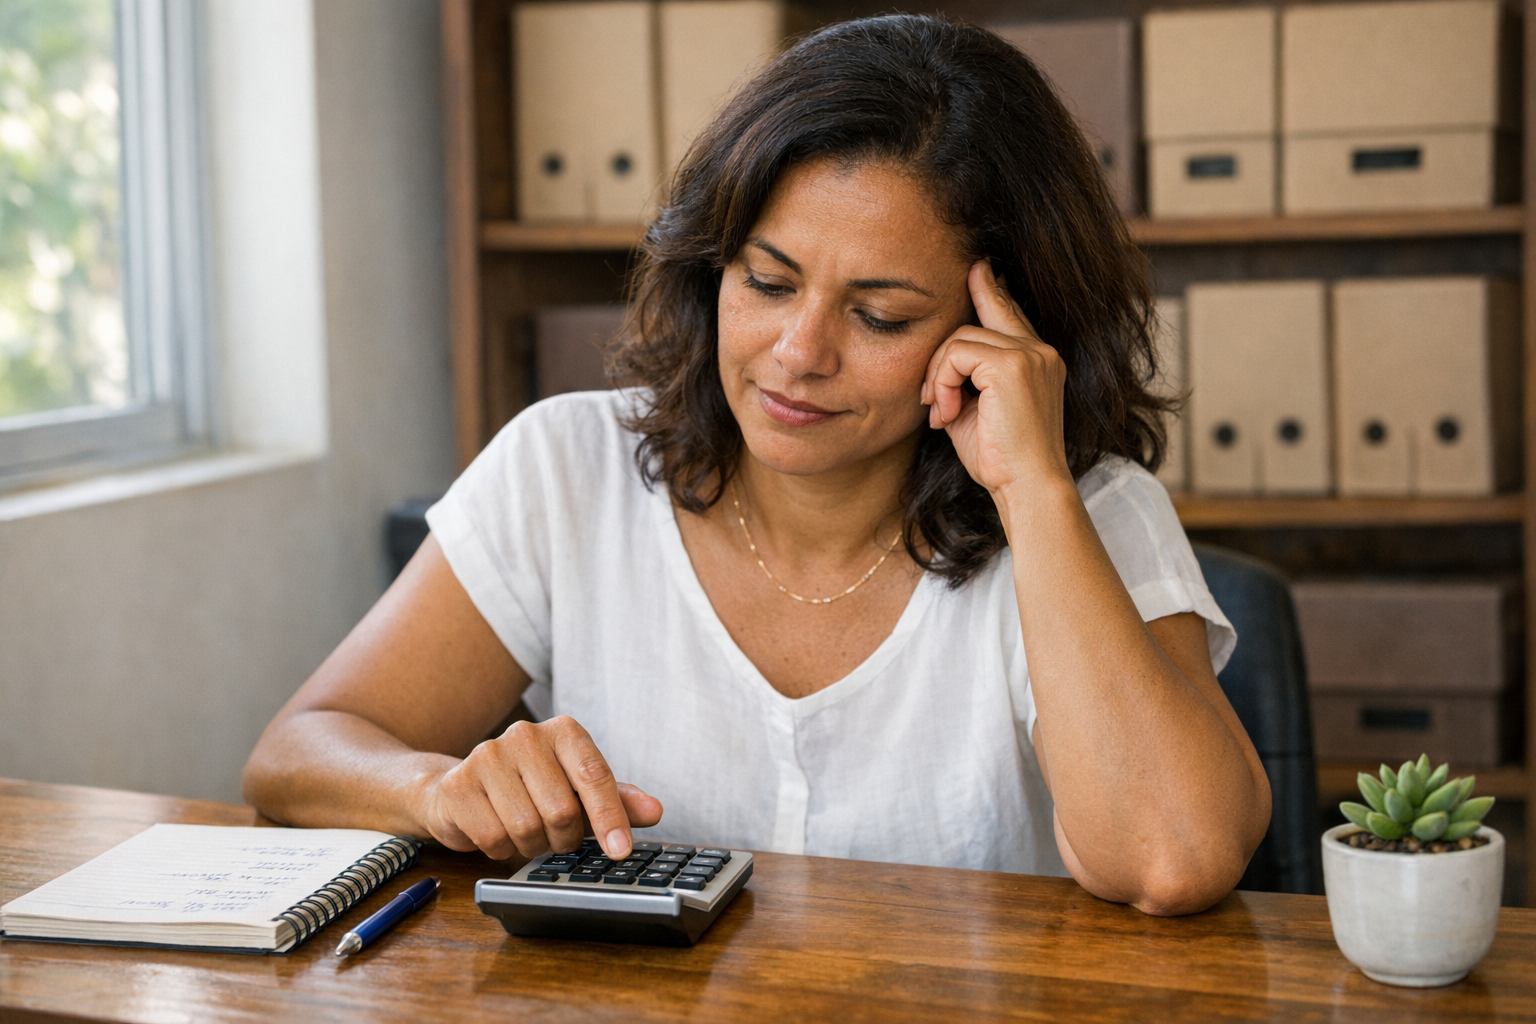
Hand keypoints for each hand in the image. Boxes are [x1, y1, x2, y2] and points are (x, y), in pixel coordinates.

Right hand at [413, 716, 662, 860]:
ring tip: (526, 832)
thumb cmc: (532, 789)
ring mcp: (488, 755)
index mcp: (564, 732)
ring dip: (531, 845)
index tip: (620, 851)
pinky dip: (500, 849)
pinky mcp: (458, 783)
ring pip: (526, 827)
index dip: (610, 818)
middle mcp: (526, 735)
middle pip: (561, 810)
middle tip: (556, 837)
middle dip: (563, 838)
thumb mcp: (579, 791)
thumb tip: (654, 811)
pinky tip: (497, 831)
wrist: (462, 788)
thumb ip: (616, 800)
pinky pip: (492, 837)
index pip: (594, 775)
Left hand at [920, 260, 1069, 497]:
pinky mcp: (1012, 364)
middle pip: (980, 319)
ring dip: (939, 376)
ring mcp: (1030, 354)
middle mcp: (1040, 351)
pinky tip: (947, 413)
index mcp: (1039, 361)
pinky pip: (957, 353)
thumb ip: (963, 380)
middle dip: (944, 351)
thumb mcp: (976, 412)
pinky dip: (942, 382)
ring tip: (942, 414)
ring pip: (960, 337)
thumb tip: (937, 365)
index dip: (990, 291)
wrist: (1027, 488)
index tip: (977, 270)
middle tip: (930, 397)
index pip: (1010, 314)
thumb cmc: (1001, 462)